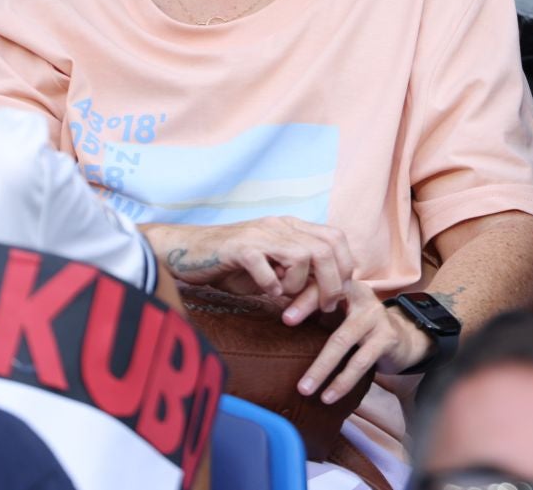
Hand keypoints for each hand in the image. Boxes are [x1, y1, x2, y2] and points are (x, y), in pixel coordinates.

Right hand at [148, 217, 355, 313]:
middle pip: (326, 249)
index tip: (337, 293)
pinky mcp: (238, 247)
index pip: (336, 238)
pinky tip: (267, 294)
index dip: (344, 266)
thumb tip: (322, 298)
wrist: (187, 251)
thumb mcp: (271, 271)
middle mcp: (280, 225)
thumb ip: (296, 278)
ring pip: (302, 256)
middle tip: (324, 306)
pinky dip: (271, 285)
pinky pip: (265, 266)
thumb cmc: (230, 265)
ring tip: (286, 297)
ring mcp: (260, 234)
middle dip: (332, 282)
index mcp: (292, 227)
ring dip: (299, 285)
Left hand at [298, 281, 433, 403]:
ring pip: (343, 341)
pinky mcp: (386, 338)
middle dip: (305, 319)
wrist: (402, 335)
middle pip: (330, 309)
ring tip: (304, 389)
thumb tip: (278, 314)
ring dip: (321, 368)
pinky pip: (361, 362)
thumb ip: (315, 308)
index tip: (285, 319)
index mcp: (346, 286)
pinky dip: (343, 381)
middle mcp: (362, 296)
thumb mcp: (340, 310)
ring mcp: (376, 316)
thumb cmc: (359, 324)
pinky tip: (329, 396)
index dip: (303, 301)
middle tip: (285, 334)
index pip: (322, 287)